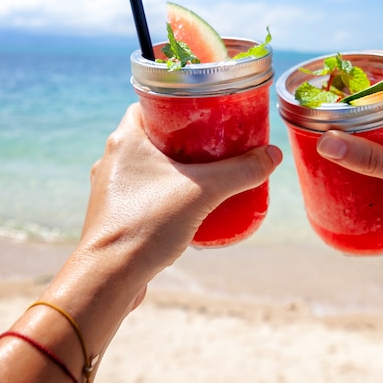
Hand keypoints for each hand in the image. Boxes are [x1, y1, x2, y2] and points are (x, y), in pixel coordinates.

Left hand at [77, 103, 282, 282]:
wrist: (109, 277)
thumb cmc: (147, 224)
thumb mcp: (203, 192)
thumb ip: (240, 172)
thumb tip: (273, 155)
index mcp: (124, 139)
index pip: (149, 105)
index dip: (176, 106)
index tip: (202, 113)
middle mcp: (111, 160)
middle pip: (150, 137)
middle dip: (181, 141)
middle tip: (212, 145)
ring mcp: (109, 190)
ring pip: (145, 168)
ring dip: (171, 170)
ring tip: (204, 177)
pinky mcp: (113, 217)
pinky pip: (141, 195)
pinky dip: (162, 196)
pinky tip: (185, 209)